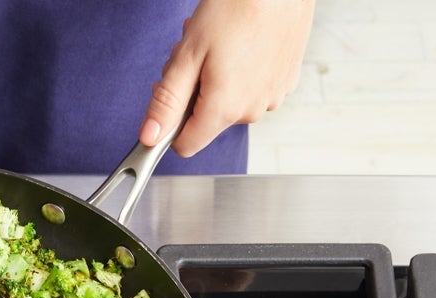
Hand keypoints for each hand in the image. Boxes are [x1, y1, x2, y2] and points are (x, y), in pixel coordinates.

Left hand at [139, 0, 314, 156]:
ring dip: (214, 80)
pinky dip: (240, 73)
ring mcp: (272, 96)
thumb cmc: (236, 8)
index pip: (185, 145)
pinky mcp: (286, 81)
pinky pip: (252, 89)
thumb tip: (150, 138)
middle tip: (193, 54)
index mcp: (225, 109)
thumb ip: (167, 102)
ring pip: (228, 104)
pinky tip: (240, 44)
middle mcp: (252, 111)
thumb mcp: (188, 55)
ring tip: (218, 44)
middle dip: (192, 93)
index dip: (169, 123)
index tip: (168, 93)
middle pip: (205, 121)